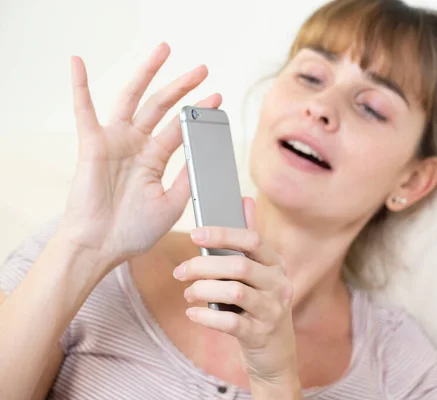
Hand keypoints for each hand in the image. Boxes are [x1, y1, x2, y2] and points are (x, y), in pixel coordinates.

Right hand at [59, 43, 221, 268]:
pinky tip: (78, 63)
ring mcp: (115, 142)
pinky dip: (80, 87)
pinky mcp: (93, 145)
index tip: (218, 98)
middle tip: (203, 69)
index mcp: (154, 159)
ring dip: (148, 73)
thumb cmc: (133, 231)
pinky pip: (84, 111)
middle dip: (183, 87)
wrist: (102, 246)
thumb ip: (187, 179)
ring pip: (133, 99)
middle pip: (162, 107)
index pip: (181, 129)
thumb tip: (207, 158)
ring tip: (164, 50)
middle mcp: (136, 146)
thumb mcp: (172, 204)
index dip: (199, 113)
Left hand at [172, 198, 298, 387]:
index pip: (252, 240)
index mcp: (276, 264)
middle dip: (203, 266)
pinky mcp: (261, 335)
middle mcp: (279, 285)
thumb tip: (244, 200)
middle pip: (239, 266)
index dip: (223, 234)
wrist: (276, 353)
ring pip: (235, 293)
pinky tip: (192, 313)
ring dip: (203, 290)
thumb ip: (250, 241)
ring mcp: (273, 311)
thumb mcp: (260, 274)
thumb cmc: (260, 306)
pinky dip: (206, 317)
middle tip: (180, 272)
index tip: (195, 234)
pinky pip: (230, 323)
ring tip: (187, 293)